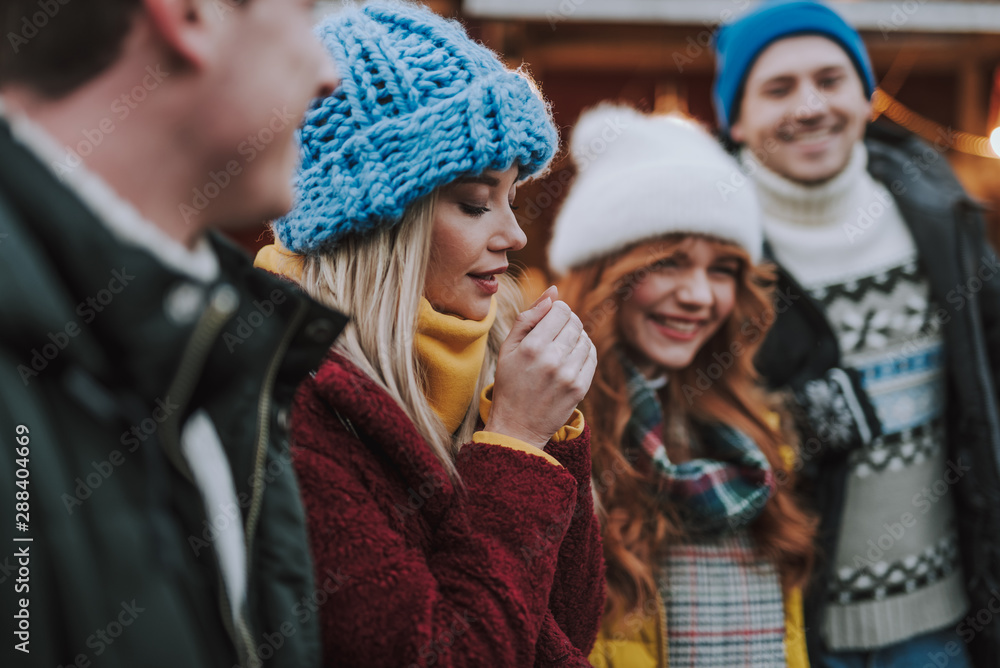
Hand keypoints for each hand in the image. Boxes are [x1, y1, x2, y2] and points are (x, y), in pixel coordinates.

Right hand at [485, 286, 597, 449]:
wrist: (517, 426)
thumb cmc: (510, 382)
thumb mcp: (508, 347)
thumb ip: (529, 315)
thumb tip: (553, 291)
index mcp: (531, 346)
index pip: (561, 309)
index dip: (557, 309)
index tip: (550, 318)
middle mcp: (552, 359)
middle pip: (575, 322)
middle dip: (567, 322)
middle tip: (554, 334)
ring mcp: (568, 375)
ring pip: (585, 338)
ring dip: (576, 338)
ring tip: (561, 348)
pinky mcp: (580, 388)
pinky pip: (591, 356)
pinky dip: (584, 352)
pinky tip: (570, 358)